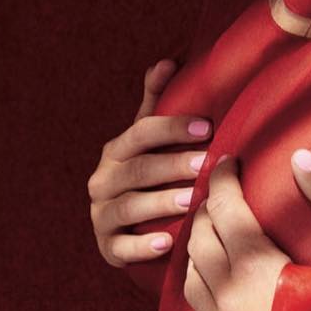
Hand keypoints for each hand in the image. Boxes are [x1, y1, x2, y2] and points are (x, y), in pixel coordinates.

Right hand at [88, 58, 213, 266]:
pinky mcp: (106, 247)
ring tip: (193, 200)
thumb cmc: (149, 174)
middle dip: (173, 165)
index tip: (209, 126)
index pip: (141, 133)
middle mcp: (103, 180)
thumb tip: (166, 61)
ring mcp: (101, 215)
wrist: (128, 228)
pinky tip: (167, 243)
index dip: (173, 127)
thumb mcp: (149, 140)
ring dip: (161, 203)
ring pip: (129, 207)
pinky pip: (120, 248)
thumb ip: (157, 103)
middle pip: (138, 170)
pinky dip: (142, 247)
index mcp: (117, 151)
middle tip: (207, 163)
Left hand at [185, 150, 310, 310]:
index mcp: (257, 271)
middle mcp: (229, 302)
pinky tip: (212, 292)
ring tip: (213, 234)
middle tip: (224, 193)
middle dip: (207, 210)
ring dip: (197, 251)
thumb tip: (302, 159)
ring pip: (190, 282)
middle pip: (199, 242)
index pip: (225, 211)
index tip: (229, 160)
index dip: (224, 179)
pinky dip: (198, 300)